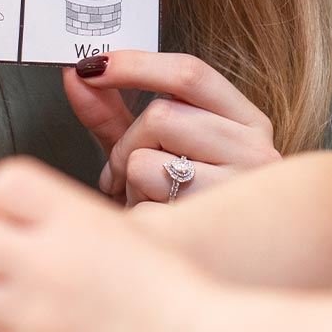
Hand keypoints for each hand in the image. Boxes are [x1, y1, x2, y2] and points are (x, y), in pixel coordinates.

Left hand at [64, 51, 278, 205]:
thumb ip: (114, 112)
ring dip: (130, 181)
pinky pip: (145, 202)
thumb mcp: (153, 150)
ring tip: (146, 198)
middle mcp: (255, 149)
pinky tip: (155, 221)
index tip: (90, 67)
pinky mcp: (213, 226)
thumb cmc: (183, 202)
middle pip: (161, 116)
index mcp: (246, 121)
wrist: (209, 266)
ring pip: (147, 160)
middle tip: (122, 171)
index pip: (190, 74)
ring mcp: (238, 190)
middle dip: (126, 144)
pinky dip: (135, 210)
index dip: (134, 64)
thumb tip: (76, 74)